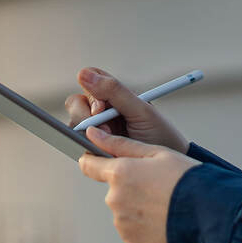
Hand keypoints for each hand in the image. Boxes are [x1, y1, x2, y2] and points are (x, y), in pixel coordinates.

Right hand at [64, 68, 189, 152]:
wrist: (166, 169)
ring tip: (111, 141)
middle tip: (106, 128)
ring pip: (74, 123)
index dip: (90, 90)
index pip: (90, 79)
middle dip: (85, 115)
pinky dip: (88, 147)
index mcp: (115, 95)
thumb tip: (83, 73)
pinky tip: (104, 151)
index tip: (101, 107)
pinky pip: (79, 144)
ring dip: (88, 132)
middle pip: (76, 102)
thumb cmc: (159, 135)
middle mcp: (103, 110)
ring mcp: (97, 130)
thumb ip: (114, 91)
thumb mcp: (141, 110)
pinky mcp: (94, 149)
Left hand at [79, 127, 199, 242]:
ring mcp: (122, 223)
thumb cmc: (184, 179)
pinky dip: (142, 223)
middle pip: (113, 188)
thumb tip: (93, 134)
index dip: (93, 160)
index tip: (98, 160)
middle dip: (128, 184)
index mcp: (119, 173)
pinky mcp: (131, 241)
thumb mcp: (156, 152)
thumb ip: (120, 144)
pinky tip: (161, 217)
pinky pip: (131, 228)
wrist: (206, 213)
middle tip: (154, 184)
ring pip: (123, 208)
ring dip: (136, 205)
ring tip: (162, 202)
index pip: (89, 165)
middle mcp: (115, 199)